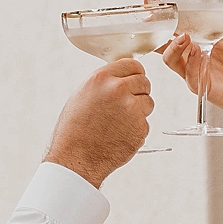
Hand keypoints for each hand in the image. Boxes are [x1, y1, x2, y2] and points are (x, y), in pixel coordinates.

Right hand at [44, 58, 153, 188]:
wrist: (76, 159)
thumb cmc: (74, 130)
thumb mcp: (82, 96)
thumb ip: (104, 83)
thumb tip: (122, 77)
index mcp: (102, 78)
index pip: (133, 64)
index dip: (133, 74)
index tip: (132, 82)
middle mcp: (118, 89)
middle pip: (144, 82)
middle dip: (138, 92)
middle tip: (126, 105)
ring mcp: (132, 109)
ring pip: (148, 102)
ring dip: (139, 111)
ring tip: (118, 123)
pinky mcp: (140, 128)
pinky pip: (146, 123)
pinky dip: (136, 129)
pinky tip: (119, 135)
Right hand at [161, 2, 222, 126]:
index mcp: (201, 41)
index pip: (177, 27)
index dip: (164, 16)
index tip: (151, 2)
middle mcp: (193, 56)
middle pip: (165, 43)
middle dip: (158, 31)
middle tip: (159, 19)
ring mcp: (194, 71)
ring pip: (171, 59)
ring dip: (174, 47)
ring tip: (185, 37)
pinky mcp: (200, 85)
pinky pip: (189, 74)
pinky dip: (192, 63)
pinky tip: (199, 53)